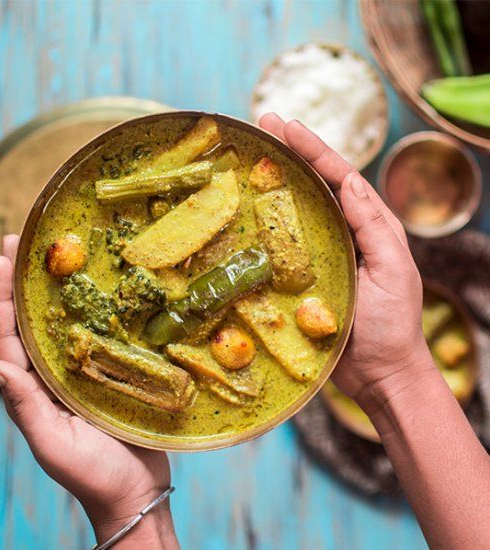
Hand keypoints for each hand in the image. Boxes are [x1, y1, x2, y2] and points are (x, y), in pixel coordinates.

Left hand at [0, 235, 177, 548]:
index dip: (1, 296)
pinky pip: (101, 334)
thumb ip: (24, 405)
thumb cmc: (93, 474)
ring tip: (59, 252)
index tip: (1, 258)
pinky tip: (105, 287)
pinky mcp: (114, 371)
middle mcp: (54, 373)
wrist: (136, 491)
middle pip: (32, 319)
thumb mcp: (53, 442)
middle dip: (23, 280)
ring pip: (65, 321)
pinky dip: (97, 308)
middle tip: (22, 241)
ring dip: (58, 287)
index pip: (8, 335)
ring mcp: (84, 371)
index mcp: (34, 388)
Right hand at [259, 115, 434, 414]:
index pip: (341, 177)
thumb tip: (351, 182)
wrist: (379, 375)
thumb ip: (373, 228)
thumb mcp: (392, 271)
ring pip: (297, 212)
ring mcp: (322, 256)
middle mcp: (345, 234)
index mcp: (371, 226)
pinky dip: (266, 228)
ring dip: (276, 183)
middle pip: (317, 185)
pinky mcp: (303, 279)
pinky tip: (246, 216)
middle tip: (261, 127)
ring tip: (250, 158)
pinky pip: (282, 248)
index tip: (284, 126)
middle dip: (291, 154)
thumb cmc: (392, 326)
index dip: (313, 149)